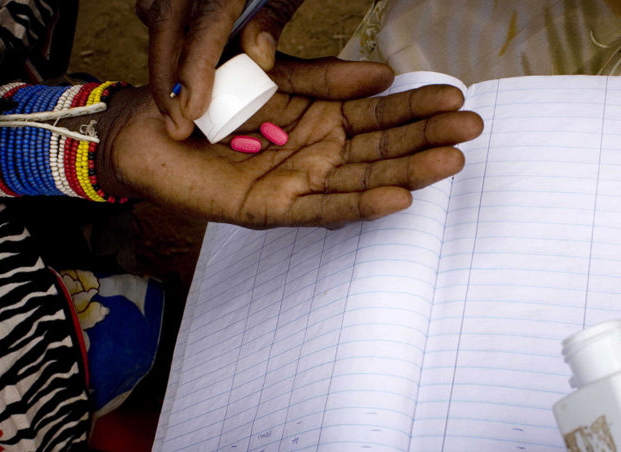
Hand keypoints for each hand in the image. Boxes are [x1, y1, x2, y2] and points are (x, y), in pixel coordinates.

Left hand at [98, 57, 482, 227]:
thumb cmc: (210, 100)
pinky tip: (398, 198)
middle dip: (427, 139)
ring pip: (363, 180)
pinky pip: (323, 209)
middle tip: (472, 129)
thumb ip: (326, 77)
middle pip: (383, 149)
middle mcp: (319, 156)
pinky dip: (360, 205)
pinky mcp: (273, 209)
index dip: (418, 107)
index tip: (457, 96)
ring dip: (408, 173)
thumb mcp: (275, 73)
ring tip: (450, 162)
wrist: (148, 127)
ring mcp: (300, 185)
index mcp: (323, 122)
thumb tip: (383, 75)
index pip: (382, 115)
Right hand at [136, 0, 304, 139]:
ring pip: (155, 17)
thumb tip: (258, 58)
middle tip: (175, 124)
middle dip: (164, 81)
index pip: (204, 26)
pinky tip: (175, 69)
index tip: (191, 111)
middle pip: (166, 27)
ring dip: (161, 63)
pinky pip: (158, 8)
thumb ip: (272, 18)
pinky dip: (165, 39)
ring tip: (172, 108)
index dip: (194, 71)